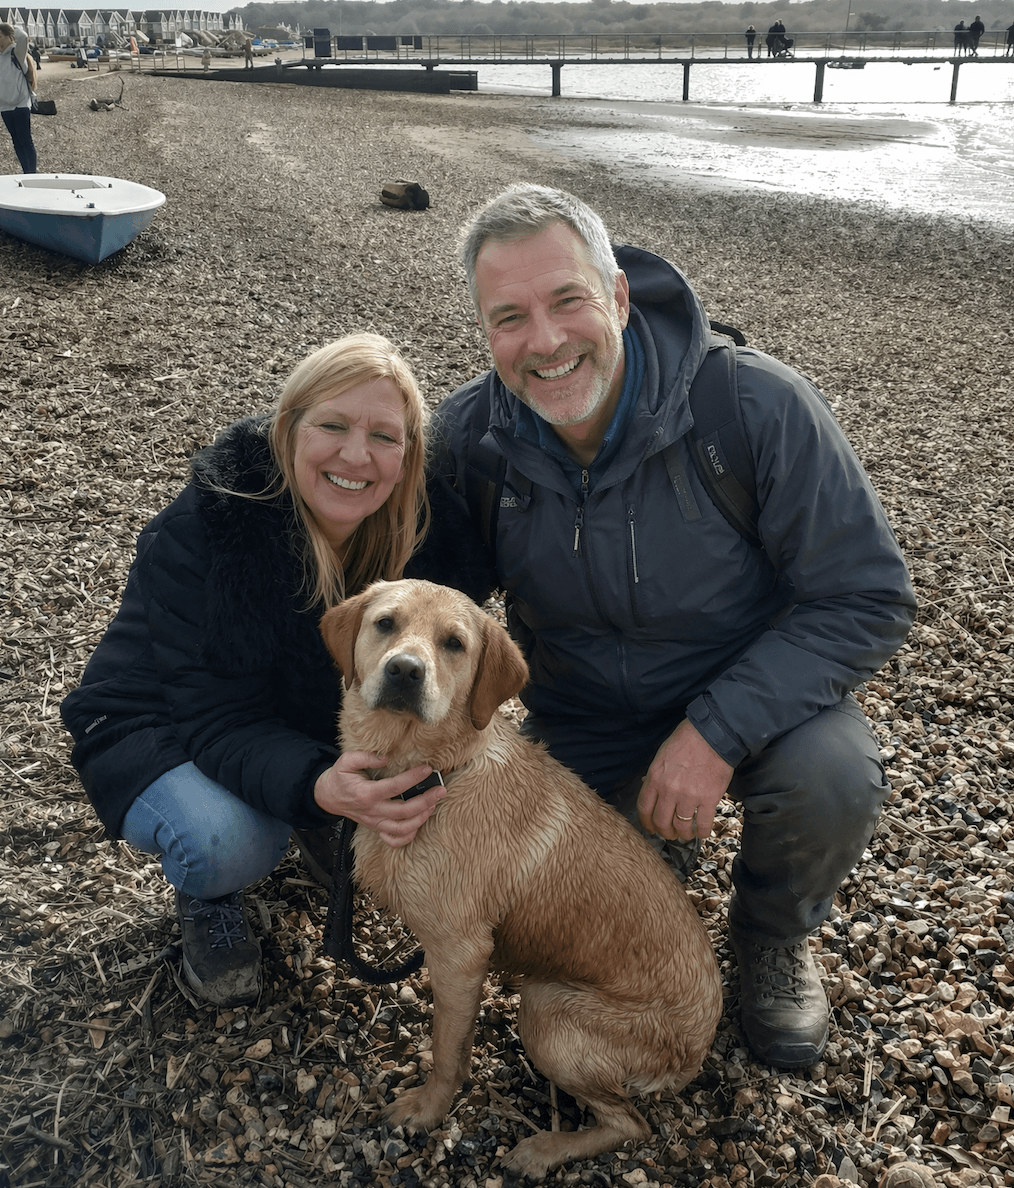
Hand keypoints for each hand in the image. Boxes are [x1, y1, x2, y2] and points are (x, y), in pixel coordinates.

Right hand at [313, 751, 444, 847]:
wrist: (327, 796)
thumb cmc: (340, 777)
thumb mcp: (346, 761)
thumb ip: (366, 757)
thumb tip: (386, 758)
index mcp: (366, 793)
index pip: (394, 787)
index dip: (413, 778)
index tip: (427, 769)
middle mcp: (372, 811)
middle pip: (404, 811)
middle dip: (426, 801)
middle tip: (441, 790)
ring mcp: (375, 822)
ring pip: (402, 828)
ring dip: (421, 818)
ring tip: (433, 804)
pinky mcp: (376, 828)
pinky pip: (393, 839)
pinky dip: (408, 836)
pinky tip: (419, 823)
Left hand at [636, 719, 733, 840]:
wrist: (712, 735)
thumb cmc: (687, 740)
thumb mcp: (662, 755)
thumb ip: (655, 775)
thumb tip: (650, 788)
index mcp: (655, 779)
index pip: (644, 809)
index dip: (647, 823)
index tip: (651, 827)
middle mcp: (669, 791)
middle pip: (661, 822)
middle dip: (665, 832)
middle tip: (670, 834)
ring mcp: (689, 797)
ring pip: (682, 827)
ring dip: (684, 834)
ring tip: (687, 834)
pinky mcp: (709, 799)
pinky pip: (703, 824)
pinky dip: (702, 832)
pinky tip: (702, 832)